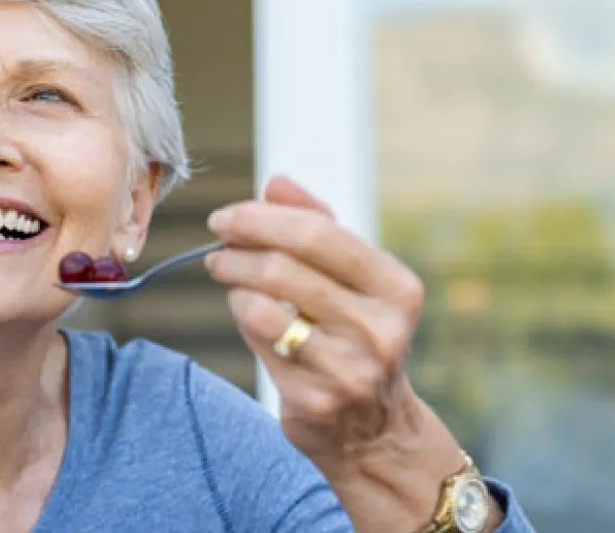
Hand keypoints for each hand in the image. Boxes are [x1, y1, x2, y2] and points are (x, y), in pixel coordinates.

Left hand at [204, 175, 491, 531]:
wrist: (374, 432)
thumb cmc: (356, 336)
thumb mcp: (354, 279)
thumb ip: (318, 224)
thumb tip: (276, 182)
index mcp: (397, 288)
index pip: (318, 233)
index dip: (262, 219)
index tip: (228, 217)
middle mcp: (379, 328)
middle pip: (283, 268)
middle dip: (237, 249)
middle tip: (217, 246)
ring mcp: (348, 368)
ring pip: (262, 305)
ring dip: (233, 282)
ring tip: (226, 273)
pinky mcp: (314, 399)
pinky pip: (257, 342)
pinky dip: (242, 317)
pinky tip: (245, 311)